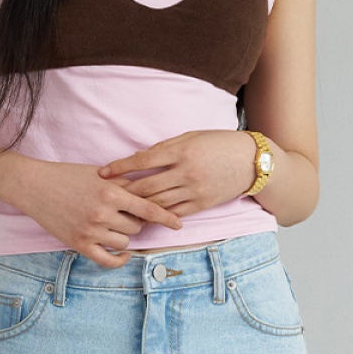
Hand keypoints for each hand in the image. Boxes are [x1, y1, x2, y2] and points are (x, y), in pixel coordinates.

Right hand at [19, 159, 182, 268]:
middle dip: (137, 221)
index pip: (148, 208)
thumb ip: (123, 184)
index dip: (166, 217)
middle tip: (128, 214)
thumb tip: (149, 193)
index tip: (179, 224)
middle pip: (137, 226)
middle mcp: (102, 214)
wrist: (36, 187)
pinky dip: (119, 258)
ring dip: (125, 236)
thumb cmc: (68, 176)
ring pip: (124, 242)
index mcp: (110, 193)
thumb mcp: (99, 175)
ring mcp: (90, 231)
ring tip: (115, 224)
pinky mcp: (79, 245)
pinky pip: (108, 260)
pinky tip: (124, 252)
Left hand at [98, 130, 255, 217]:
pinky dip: (157, 215)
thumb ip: (165, 148)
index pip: (142, 161)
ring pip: (158, 203)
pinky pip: (174, 213)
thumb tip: (139, 158)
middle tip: (104, 194)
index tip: (102, 172)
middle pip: (146, 186)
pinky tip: (143, 216)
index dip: (120, 167)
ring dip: (136, 207)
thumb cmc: (218, 143)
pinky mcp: (202, 204)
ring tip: (118, 208)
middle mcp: (186, 172)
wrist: (250, 161)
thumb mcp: (190, 137)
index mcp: (181, 151)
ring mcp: (194, 191)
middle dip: (123, 191)